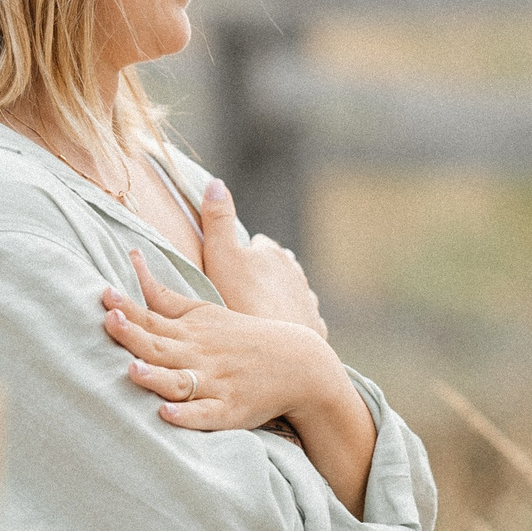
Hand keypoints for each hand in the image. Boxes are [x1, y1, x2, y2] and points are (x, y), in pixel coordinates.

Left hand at [102, 251, 345, 432]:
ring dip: (156, 377)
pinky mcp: (229, 411)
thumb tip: (132, 261)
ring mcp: (215, 384)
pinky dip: (187, 415)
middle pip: (159, 347)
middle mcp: (200, 356)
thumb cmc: (242, 337)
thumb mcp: (206, 312)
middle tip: (110, 321)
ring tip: (133, 370)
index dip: (128, 309)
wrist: (298, 364)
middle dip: (134, 335)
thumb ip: (165, 297)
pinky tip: (168, 414)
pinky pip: (205, 415)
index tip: (105, 295)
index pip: (152, 319)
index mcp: (191, 332)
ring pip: (179, 382)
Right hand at [195, 179, 326, 337]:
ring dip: (279, 298)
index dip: (242, 254)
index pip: (258, 243)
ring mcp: (308, 301)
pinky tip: (280, 333)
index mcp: (274, 254)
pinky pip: (304, 319)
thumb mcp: (221, 257)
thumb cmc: (244, 303)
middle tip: (241, 293)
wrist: (279, 349)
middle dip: (262, 275)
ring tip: (259, 314)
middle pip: (278, 267)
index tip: (229, 268)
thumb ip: (217, 220)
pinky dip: (293, 321)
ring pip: (293, 292)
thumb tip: (215, 181)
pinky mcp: (316, 327)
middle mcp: (297, 273)